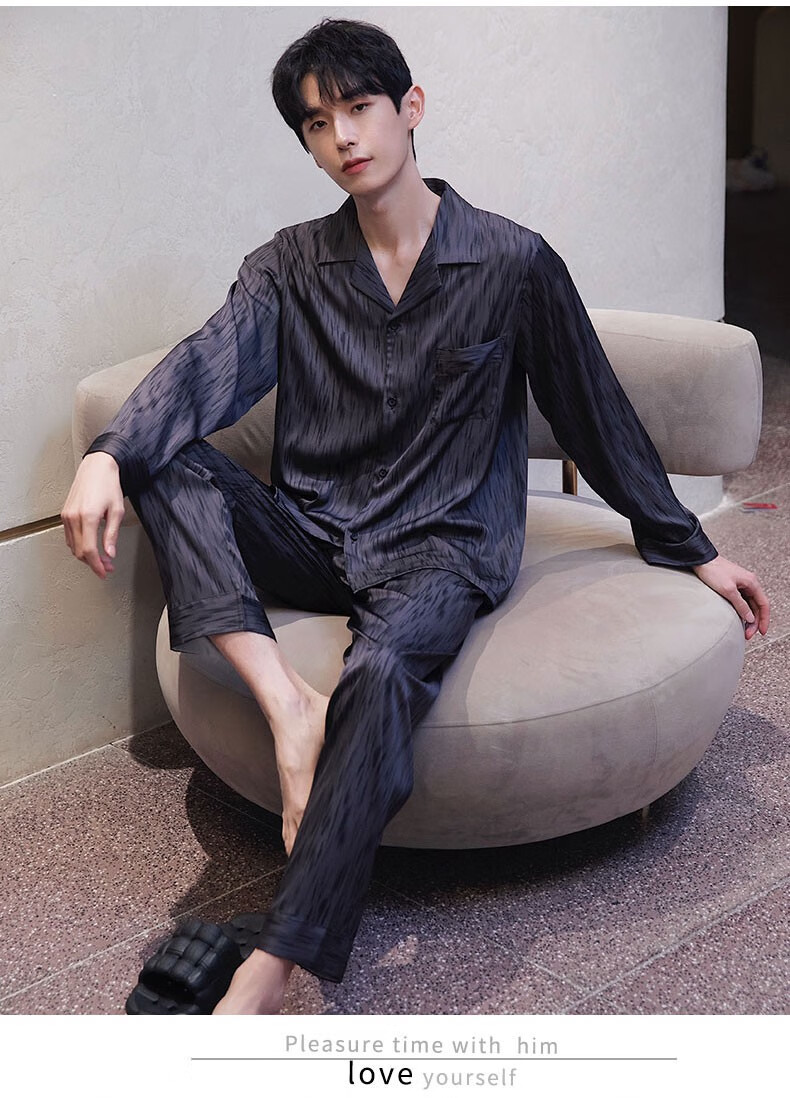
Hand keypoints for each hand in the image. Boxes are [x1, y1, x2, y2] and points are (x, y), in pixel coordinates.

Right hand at [61, 452, 124, 578]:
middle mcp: (74, 517)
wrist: (96, 468)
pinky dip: (79, 545)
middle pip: (79, 551)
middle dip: (93, 563)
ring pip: (72, 546)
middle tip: (107, 566)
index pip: (89, 550)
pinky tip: (90, 546)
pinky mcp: (64, 514)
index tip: (104, 572)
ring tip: (102, 557)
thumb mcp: (116, 510)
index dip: (96, 565)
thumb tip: (109, 553)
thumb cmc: (108, 485)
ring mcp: (66, 516)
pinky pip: (69, 537)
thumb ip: (112, 534)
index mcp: (88, 517)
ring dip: (86, 555)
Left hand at [692, 554, 769, 640]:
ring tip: (743, 630)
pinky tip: (738, 619)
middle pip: (757, 607)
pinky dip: (742, 612)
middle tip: (748, 635)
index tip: (761, 631)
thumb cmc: (713, 571)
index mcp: (752, 583)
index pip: (763, 604)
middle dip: (754, 622)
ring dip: (748, 618)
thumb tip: (750, 618)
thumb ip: (740, 605)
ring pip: (749, 605)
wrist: (700, 560)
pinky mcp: (733, 586)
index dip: (764, 619)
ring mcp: (741, 585)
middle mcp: (749, 583)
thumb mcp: (728, 590)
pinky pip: (742, 602)